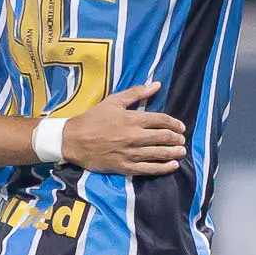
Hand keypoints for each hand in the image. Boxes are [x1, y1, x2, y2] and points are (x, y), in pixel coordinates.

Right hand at [61, 82, 187, 176]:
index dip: (175, 123)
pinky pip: (149, 169)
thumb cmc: (93, 119)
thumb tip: (157, 85)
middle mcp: (134, 136)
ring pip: (159, 154)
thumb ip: (137, 93)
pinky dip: (163, 168)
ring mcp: (130, 153)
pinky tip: (172, 166)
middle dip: (176, 139)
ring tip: (181, 152)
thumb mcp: (114, 101)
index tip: (181, 127)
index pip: (161, 120)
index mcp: (132, 119)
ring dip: (174, 152)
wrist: (73, 140)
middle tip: (182, 140)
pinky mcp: (125, 167)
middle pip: (163, 137)